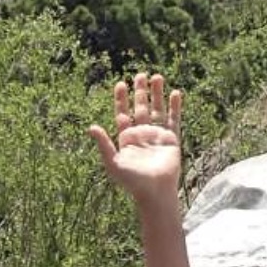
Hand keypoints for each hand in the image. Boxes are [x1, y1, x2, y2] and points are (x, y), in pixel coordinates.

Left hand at [88, 73, 182, 203]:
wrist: (155, 192)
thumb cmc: (132, 181)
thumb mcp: (113, 163)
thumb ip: (103, 144)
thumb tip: (91, 127)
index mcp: (126, 139)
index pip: (122, 114)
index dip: (121, 99)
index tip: (120, 84)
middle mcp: (141, 134)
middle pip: (140, 108)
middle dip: (140, 92)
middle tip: (140, 75)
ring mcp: (157, 135)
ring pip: (157, 109)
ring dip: (157, 94)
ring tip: (157, 77)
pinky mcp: (171, 139)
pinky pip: (174, 119)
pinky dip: (174, 106)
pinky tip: (175, 93)